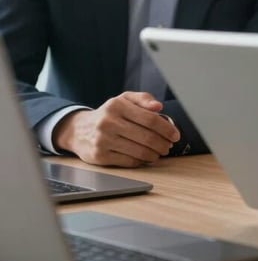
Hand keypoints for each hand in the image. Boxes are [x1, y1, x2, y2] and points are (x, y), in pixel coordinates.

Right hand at [52, 91, 180, 166]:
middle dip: (163, 143)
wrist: (78, 129)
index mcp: (117, 106)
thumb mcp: (124, 100)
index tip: (175, 135)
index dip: (167, 128)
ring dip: (155, 154)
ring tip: (160, 152)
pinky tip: (147, 158)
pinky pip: (129, 161)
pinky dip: (142, 161)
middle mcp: (109, 122)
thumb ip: (143, 99)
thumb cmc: (108, 113)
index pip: (150, 119)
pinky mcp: (100, 156)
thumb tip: (159, 107)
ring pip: (139, 151)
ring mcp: (103, 141)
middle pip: (147, 137)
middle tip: (169, 145)